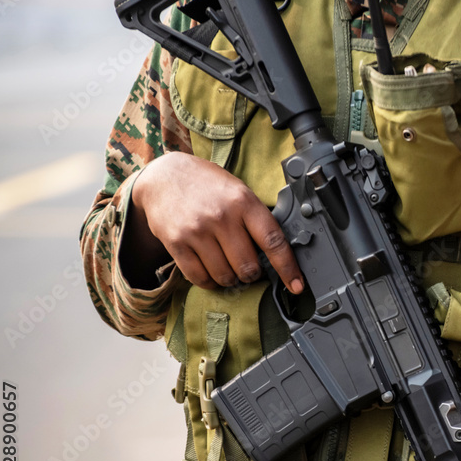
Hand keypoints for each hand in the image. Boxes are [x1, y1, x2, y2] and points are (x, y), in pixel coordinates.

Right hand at [125, 152, 303, 293]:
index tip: (296, 285)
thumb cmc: (207, 185)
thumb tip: (277, 253)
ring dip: (231, 279)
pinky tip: (211, 271)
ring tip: (228, 267)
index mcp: (243, 202)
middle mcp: (221, 217)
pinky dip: (209, 281)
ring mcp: (197, 231)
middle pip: (249, 266)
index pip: (273, 241)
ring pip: (225, 276)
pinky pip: (200, 278)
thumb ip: (256, 218)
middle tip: (249, 267)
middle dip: (252, 273)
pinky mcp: (177, 243)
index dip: (288, 268)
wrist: (163, 175)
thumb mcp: (238, 191)